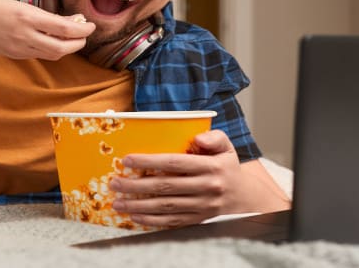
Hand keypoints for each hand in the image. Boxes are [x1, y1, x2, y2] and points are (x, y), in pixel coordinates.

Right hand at [0, 0, 94, 59]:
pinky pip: (41, 55)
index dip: (82, 30)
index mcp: (28, 17)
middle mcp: (25, 35)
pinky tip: (55, 41)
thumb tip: (74, 21)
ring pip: (53, 55)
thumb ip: (49, 16)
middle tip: (84, 35)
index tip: (90, 25)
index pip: (63, 28)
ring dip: (67, 48)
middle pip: (61, 48)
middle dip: (78, 43)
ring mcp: (20, 49)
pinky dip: (52, 50)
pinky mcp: (17, 56)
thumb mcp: (25, 5)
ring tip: (73, 38)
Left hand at [109, 130, 246, 227]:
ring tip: (118, 202)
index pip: (174, 163)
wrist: (243, 197)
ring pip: (165, 206)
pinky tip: (135, 216)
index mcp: (211, 167)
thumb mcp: (226, 146)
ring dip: (138, 205)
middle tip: (115, 182)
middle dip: (136, 185)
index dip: (149, 162)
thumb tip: (197, 138)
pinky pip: (171, 222)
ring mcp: (201, 206)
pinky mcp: (197, 219)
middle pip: (165, 186)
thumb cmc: (227, 168)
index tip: (128, 160)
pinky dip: (151, 220)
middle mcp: (206, 188)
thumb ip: (214, 137)